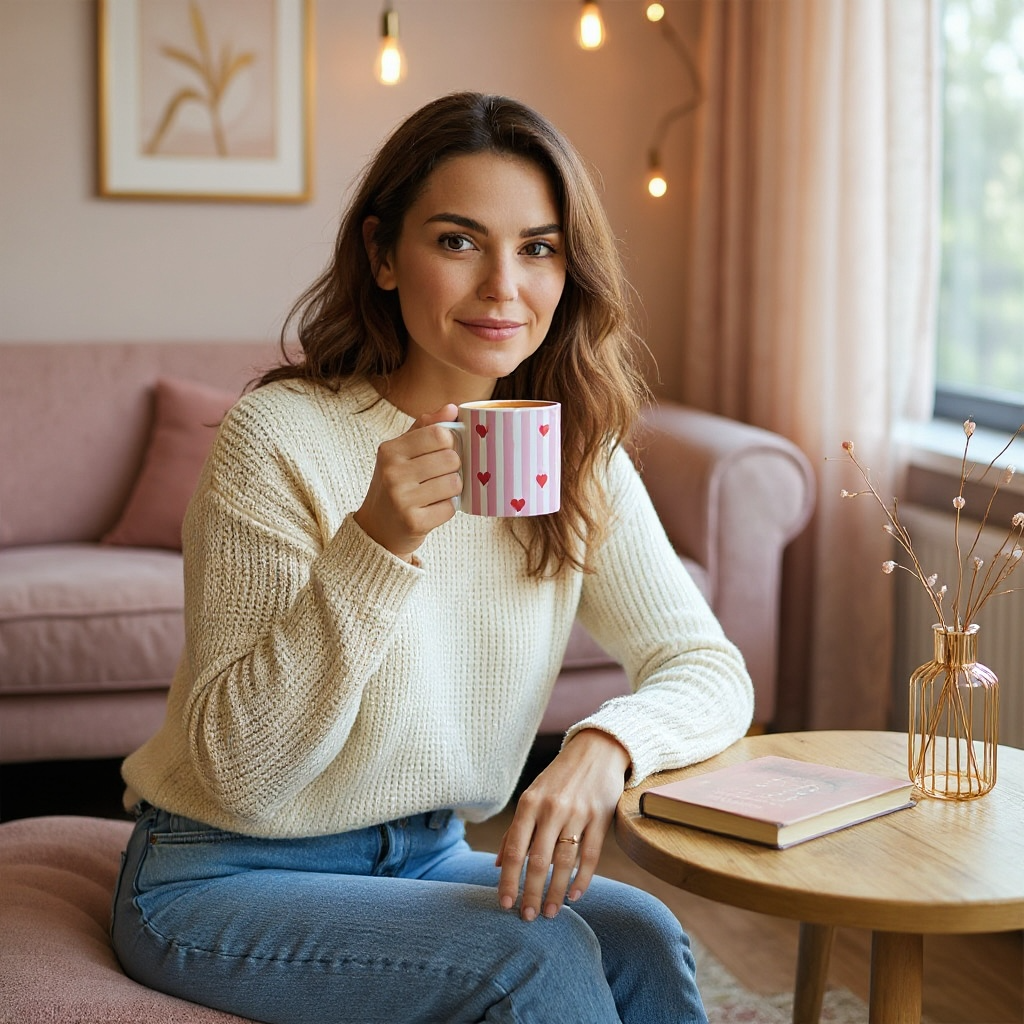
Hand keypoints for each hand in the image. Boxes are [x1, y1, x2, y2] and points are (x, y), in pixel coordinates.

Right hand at [353, 405, 460, 559]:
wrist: (376, 529)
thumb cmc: (395, 484)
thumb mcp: (401, 453)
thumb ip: (425, 428)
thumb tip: (452, 408)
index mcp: (390, 450)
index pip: (439, 434)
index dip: (451, 442)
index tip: (444, 451)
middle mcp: (392, 473)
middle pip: (451, 459)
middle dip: (453, 468)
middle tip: (440, 476)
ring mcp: (401, 499)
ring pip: (454, 483)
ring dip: (452, 490)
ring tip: (436, 493)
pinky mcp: (414, 522)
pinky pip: (450, 508)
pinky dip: (446, 509)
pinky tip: (431, 510)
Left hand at [495, 729, 630, 920]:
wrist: (596, 750)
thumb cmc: (558, 778)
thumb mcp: (532, 796)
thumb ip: (515, 830)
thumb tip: (497, 864)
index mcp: (529, 803)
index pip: (514, 850)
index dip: (508, 880)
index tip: (505, 904)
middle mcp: (552, 809)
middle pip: (538, 861)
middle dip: (531, 893)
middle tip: (527, 917)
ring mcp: (578, 814)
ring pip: (564, 862)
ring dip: (556, 892)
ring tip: (551, 913)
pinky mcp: (600, 818)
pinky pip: (591, 856)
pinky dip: (582, 879)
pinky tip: (574, 896)